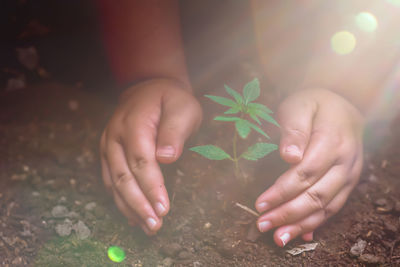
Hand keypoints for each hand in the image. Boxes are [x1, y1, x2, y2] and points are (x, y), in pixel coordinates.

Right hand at [100, 79, 201, 234]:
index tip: (163, 209)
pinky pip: (110, 180)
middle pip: (123, 176)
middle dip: (139, 204)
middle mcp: (115, 136)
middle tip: (155, 226)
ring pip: (114, 182)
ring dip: (129, 208)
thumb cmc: (170, 99)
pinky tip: (132, 216)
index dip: (152, 187)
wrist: (147, 89)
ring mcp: (108, 145)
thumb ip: (174, 130)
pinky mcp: (107, 154)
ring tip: (147, 228)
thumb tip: (166, 159)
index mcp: (134, 123)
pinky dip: (120, 200)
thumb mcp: (182, 107)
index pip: (141, 160)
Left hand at [255, 88, 363, 245]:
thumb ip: (294, 128)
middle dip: (287, 213)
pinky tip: (300, 233)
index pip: (305, 172)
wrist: (342, 105)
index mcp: (332, 140)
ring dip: (300, 224)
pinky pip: (334, 206)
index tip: (260, 204)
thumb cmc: (315, 104)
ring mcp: (350, 174)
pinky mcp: (348, 182)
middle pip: (316, 194)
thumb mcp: (300, 105)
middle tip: (262, 225)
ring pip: (326, 206)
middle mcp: (345, 161)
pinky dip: (317, 222)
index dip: (282, 191)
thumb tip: (289, 156)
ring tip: (277, 238)